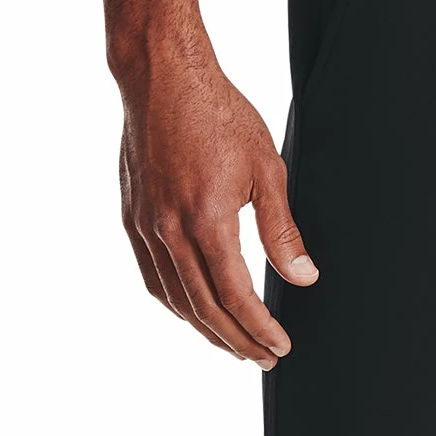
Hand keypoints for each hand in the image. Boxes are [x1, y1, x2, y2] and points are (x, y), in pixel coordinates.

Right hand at [117, 46, 316, 366]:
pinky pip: (153, 278)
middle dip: (237, 341)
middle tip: (263, 359)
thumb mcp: (267, 169)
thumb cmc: (218, 113)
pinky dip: (176, 304)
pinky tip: (194, 311)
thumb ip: (282, 230)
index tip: (280, 347)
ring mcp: (145, 227)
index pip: (236, 297)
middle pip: (205, 309)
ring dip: (206, 330)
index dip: (260, 329)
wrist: (160, 76)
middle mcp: (170, 231)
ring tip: (233, 344)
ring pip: (175, 300)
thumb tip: (303, 277)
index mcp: (207, 221)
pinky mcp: (132, 218)